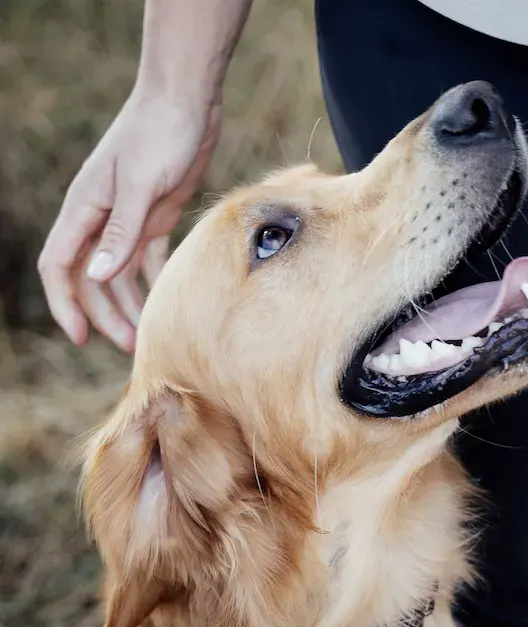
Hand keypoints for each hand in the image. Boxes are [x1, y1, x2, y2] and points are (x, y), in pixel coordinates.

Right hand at [38, 91, 220, 350]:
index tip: (81, 338)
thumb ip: (120, 230)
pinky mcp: (155, 214)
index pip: (60, 266)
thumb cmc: (160, 133)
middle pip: (92, 277)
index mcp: (85, 208)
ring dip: (132, 303)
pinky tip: (169, 301)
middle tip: (134, 346)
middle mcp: (101, 217)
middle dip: (107, 314)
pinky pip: (149, 258)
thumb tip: (98, 276)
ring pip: (120, 272)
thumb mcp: (140, 182)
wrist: (188, 100)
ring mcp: (128, 217)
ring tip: (152, 333)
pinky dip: (155, 281)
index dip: (66, 304)